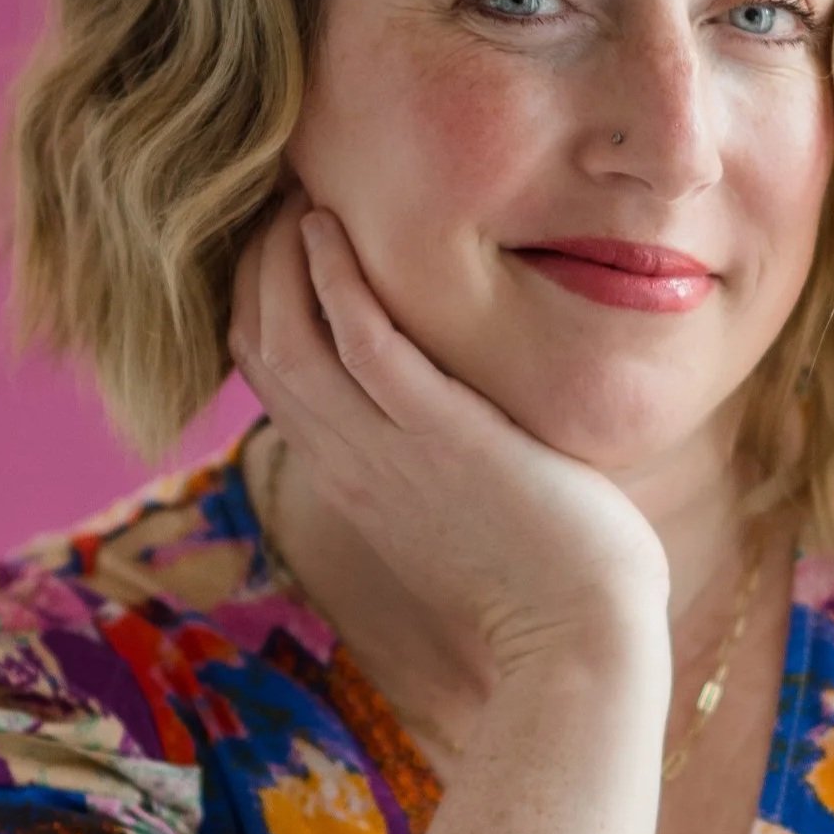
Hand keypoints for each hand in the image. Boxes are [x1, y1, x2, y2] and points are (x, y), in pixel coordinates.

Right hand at [228, 188, 669, 681]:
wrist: (578, 640)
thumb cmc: (539, 578)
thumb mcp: (456, 508)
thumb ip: (425, 454)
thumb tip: (438, 408)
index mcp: (349, 477)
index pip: (266, 372)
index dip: (257, 297)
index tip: (280, 238)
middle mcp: (349, 462)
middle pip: (258, 344)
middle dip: (254, 261)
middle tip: (277, 192)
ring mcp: (389, 452)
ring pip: (288, 339)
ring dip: (281, 258)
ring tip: (299, 194)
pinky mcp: (444, 437)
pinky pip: (365, 346)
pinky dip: (337, 282)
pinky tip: (331, 230)